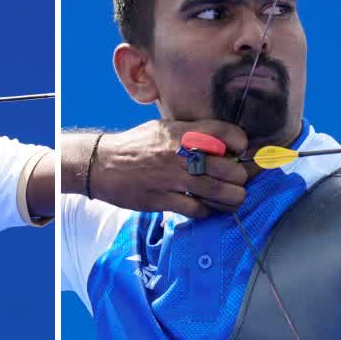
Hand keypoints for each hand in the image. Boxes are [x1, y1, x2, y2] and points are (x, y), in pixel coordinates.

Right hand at [92, 119, 248, 217]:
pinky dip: (206, 210)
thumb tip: (219, 142)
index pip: (226, 134)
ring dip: (231, 198)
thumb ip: (190, 133)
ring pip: (219, 192)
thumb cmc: (134, 145)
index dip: (240, 144)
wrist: (101, 164)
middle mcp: (180, 154)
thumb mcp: (162, 128)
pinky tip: (204, 207)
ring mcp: (172, 178)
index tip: (238, 151)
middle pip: (229, 169)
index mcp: (182, 132)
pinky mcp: (163, 200)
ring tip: (231, 198)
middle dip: (238, 178)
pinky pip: (197, 209)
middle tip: (235, 180)